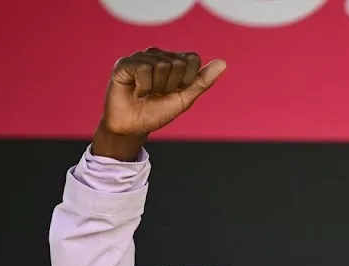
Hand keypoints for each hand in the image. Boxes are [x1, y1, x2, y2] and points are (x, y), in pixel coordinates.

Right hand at [99, 48, 225, 136]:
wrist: (133, 127)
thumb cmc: (157, 112)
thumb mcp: (184, 99)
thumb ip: (202, 81)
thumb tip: (223, 62)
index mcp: (174, 61)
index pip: (193, 59)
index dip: (188, 80)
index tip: (176, 92)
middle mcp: (158, 55)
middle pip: (178, 63)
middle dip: (171, 85)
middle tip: (158, 94)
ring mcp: (141, 57)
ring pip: (161, 65)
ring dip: (156, 87)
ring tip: (147, 93)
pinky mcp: (125, 63)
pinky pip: (144, 69)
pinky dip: (144, 87)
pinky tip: (137, 91)